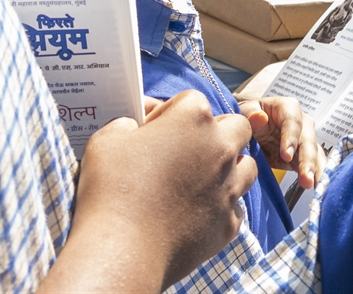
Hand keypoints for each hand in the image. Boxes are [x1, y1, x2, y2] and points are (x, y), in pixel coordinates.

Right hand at [61, 91, 256, 288]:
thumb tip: (134, 127)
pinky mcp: (229, 222)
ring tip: (200, 181)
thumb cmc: (111, 190)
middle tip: (188, 151)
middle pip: (235, 127)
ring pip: (247, 166)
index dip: (171, 113)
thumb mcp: (106, 141)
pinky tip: (197, 214)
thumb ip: (126, 125)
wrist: (122, 251)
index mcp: (193, 119)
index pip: (192, 101)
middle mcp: (221, 148)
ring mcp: (229, 187)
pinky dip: (221, 207)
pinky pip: (235, 207)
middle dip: (217, 133)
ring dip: (229, 168)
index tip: (153, 133)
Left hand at [240, 95, 326, 186]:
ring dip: (314, 170)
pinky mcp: (304, 156)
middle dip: (307, 159)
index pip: (293, 121)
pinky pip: (315, 165)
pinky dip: (316, 176)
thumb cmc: (249, 118)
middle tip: (305, 177)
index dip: (291, 138)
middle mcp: (301, 122)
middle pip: (307, 139)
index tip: (286, 156)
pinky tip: (317, 187)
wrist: (252, 129)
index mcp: (287, 108)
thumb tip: (260, 118)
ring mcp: (304, 139)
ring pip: (314, 153)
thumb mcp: (245, 113)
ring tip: (311, 185)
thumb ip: (250, 115)